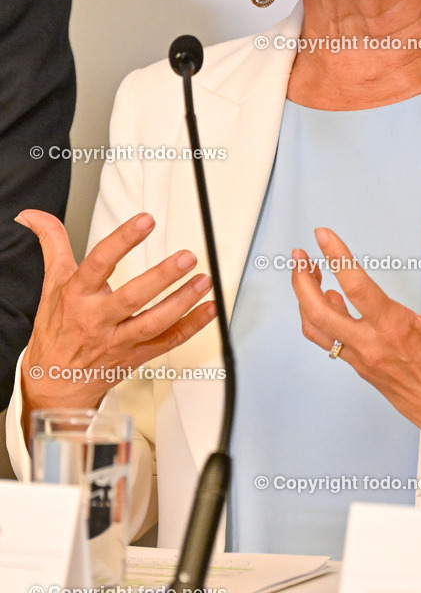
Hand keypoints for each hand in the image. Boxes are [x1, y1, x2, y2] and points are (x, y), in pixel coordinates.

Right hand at [17, 209, 215, 435]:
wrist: (52, 384)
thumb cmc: (56, 331)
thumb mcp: (51, 283)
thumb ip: (52, 244)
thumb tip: (34, 216)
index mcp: (77, 296)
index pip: (99, 263)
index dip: (123, 241)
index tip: (145, 221)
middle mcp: (98, 319)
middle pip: (132, 297)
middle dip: (162, 277)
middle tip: (186, 258)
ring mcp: (118, 341)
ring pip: (153, 323)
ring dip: (182, 302)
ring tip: (203, 281)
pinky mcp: (135, 357)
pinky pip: (167, 342)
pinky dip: (191, 327)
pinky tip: (207, 310)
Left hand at [291, 228, 420, 463]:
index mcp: (397, 329)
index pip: (357, 287)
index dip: (337, 257)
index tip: (323, 235)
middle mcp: (373, 345)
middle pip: (318, 312)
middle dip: (301, 280)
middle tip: (299, 255)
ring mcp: (362, 358)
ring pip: (317, 329)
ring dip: (305, 299)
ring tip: (304, 273)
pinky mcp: (360, 366)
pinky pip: (327, 341)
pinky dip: (320, 319)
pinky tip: (326, 301)